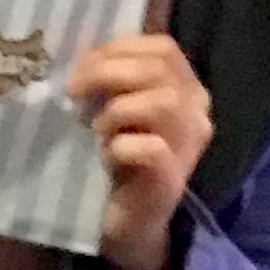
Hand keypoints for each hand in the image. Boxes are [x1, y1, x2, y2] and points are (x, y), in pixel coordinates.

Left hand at [68, 32, 210, 269]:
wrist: (127, 221)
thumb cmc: (118, 158)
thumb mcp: (114, 108)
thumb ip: (109, 78)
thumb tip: (80, 53)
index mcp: (186, 89)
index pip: (163, 48)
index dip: (117, 49)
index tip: (80, 66)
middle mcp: (196, 113)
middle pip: (159, 70)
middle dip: (107, 73)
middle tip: (74, 93)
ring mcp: (189, 147)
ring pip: (163, 103)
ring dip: (117, 110)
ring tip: (95, 129)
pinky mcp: (171, 180)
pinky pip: (152, 148)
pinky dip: (121, 146)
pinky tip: (106, 154)